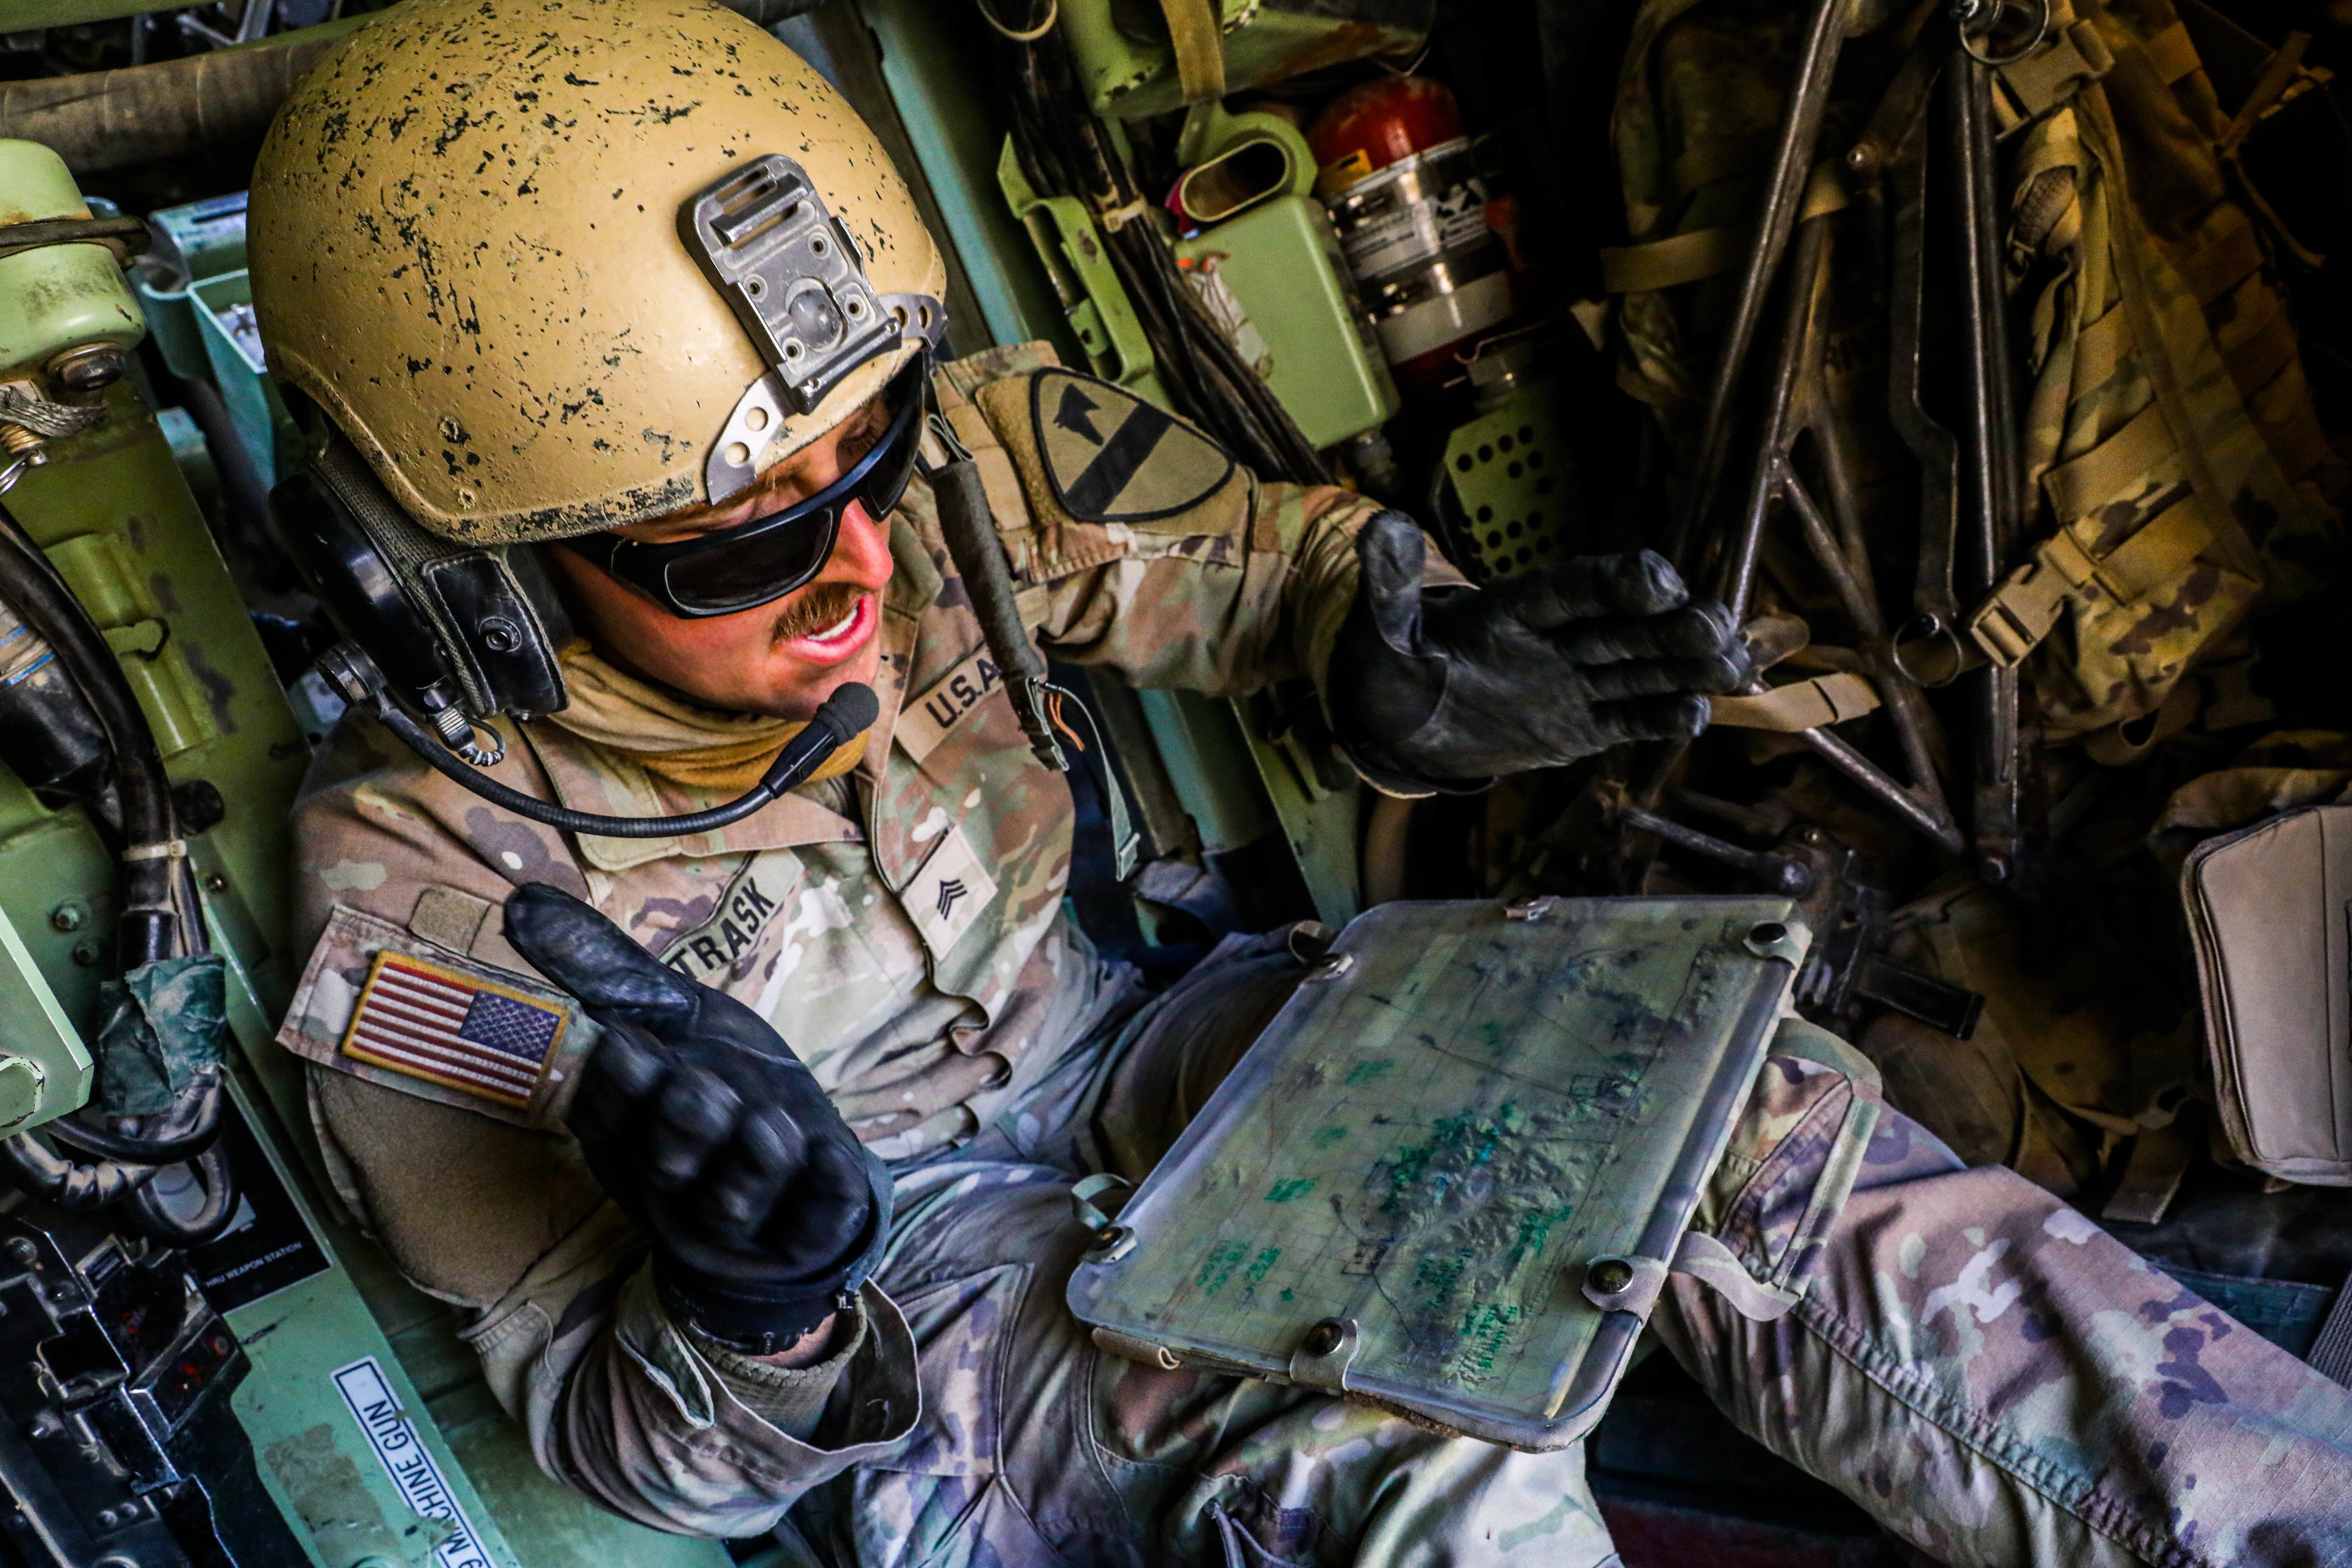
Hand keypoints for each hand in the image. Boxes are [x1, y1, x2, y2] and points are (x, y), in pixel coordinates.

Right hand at [503, 884, 887, 1353]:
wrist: (794, 1174)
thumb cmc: (724, 1080)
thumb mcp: (675, 1016)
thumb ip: (605, 968)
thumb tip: (521, 899)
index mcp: (627, 1133)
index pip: (604, 1114)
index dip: (621, 1081)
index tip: (635, 1041)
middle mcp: (672, 1184)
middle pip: (665, 1159)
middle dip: (688, 1117)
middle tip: (709, 1087)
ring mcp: (736, 1224)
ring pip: (733, 1197)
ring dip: (758, 1154)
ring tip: (773, 1124)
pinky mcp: (803, 1238)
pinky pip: (814, 1217)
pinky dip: (826, 1186)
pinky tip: (834, 1163)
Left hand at [1328, 513, 1747, 787]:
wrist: (1405, 725)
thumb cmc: (1393, 668)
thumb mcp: (1383, 632)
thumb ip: (1391, 588)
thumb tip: (1382, 525)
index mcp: (1513, 607)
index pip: (1569, 589)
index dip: (1611, 583)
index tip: (1657, 577)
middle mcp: (1556, 639)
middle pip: (1621, 627)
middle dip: (1670, 625)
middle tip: (1717, 623)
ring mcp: (1575, 681)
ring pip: (1639, 669)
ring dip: (1686, 667)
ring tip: (1734, 664)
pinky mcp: (1584, 724)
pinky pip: (1628, 719)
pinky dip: (1661, 719)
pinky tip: (1699, 715)